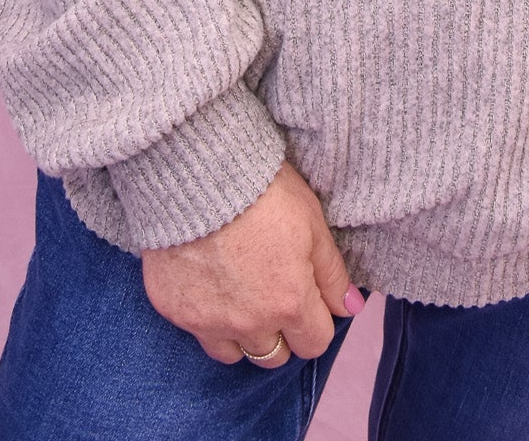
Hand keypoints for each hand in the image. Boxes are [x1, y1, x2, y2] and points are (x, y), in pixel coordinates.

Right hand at [139, 158, 365, 365]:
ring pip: (236, 354)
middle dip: (281, 332)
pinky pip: (199, 334)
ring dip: (243, 333)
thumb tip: (351, 308)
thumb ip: (332, 273)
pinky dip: (208, 319)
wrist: (197, 174)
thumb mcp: (311, 222)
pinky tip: (210, 285)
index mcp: (290, 303)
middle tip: (272, 293)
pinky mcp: (177, 312)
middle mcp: (251, 324)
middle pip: (275, 356)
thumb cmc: (261, 191)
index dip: (316, 320)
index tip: (307, 297)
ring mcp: (211, 322)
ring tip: (241, 294)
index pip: (315, 343)